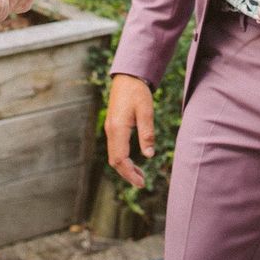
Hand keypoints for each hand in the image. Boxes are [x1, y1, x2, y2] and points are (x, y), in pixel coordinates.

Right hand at [105, 72, 155, 186]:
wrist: (127, 76)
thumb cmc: (138, 92)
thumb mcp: (146, 111)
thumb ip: (147, 133)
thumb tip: (149, 155)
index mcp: (118, 128)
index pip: (120, 159)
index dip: (130, 173)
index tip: (141, 183)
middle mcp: (110, 131)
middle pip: (114, 161)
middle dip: (127, 174)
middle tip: (142, 183)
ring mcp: (110, 129)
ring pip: (114, 155)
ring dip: (125, 167)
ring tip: (140, 175)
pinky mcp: (113, 127)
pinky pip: (115, 148)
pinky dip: (123, 159)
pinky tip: (134, 162)